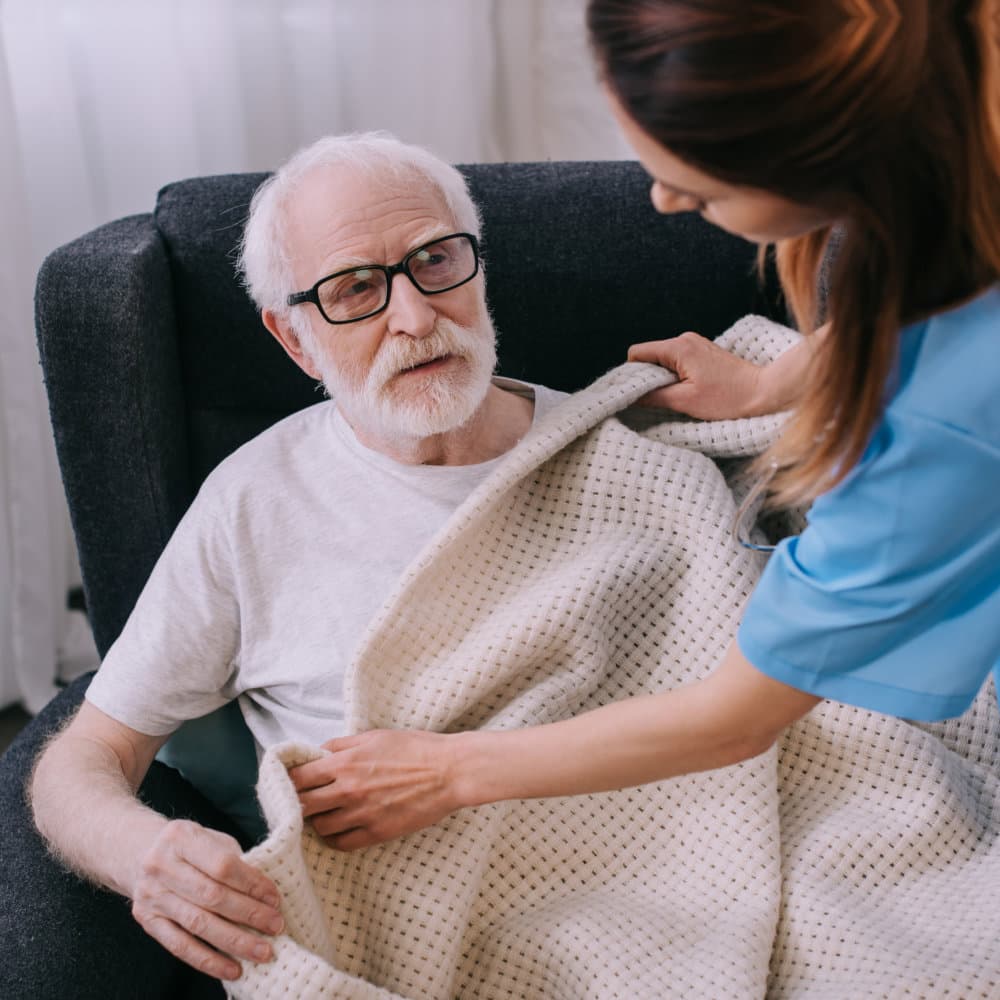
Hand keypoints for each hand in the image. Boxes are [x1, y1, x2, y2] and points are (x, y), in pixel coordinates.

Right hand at [130, 820, 283, 981]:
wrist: (137, 852)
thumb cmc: (188, 845)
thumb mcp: (209, 837)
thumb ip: (233, 860)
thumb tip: (264, 894)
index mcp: (181, 838)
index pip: (222, 865)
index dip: (252, 884)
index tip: (275, 898)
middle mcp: (161, 866)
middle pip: (212, 896)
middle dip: (249, 914)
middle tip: (276, 926)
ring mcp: (152, 895)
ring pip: (198, 924)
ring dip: (234, 941)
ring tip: (263, 951)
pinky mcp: (147, 921)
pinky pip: (179, 946)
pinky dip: (208, 961)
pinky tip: (233, 969)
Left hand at [289, 729, 461, 850]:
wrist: (449, 772)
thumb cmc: (416, 748)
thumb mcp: (375, 736)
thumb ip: (341, 745)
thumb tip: (317, 753)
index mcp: (345, 762)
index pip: (298, 777)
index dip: (288, 780)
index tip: (288, 781)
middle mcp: (348, 790)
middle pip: (302, 804)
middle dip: (297, 802)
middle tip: (300, 800)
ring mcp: (362, 814)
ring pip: (319, 827)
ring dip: (316, 820)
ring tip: (323, 813)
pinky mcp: (377, 833)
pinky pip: (341, 843)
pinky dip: (334, 838)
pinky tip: (339, 828)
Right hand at [628, 332, 765, 418]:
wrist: (764, 392)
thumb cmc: (727, 398)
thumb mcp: (685, 401)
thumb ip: (653, 396)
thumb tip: (631, 396)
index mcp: (678, 348)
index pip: (637, 353)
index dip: (632, 374)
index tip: (638, 393)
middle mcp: (685, 339)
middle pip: (649, 355)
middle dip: (648, 377)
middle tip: (659, 398)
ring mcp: (696, 343)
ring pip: (663, 359)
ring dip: (664, 378)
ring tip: (679, 395)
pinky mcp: (703, 351)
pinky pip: (677, 361)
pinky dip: (676, 376)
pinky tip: (689, 390)